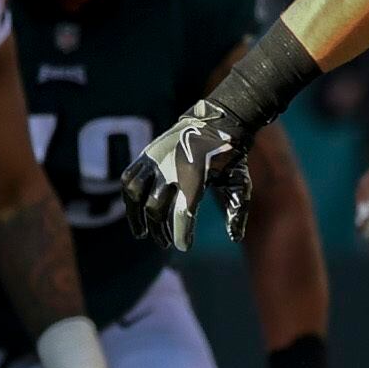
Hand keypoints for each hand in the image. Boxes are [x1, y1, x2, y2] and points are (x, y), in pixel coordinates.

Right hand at [122, 100, 251, 251]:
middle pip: (156, 209)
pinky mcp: (147, 154)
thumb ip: (238, 210)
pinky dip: (129, 197)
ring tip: (142, 233)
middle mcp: (171, 168)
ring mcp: (156, 159)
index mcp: (195, 176)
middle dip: (160, 230)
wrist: (216, 121)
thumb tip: (235, 238)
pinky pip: (129, 179)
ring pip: (135, 195)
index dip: (180, 234)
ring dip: (137, 217)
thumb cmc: (229, 156)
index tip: (183, 247)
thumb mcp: (240, 182)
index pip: (182, 214)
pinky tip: (135, 210)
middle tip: (165, 242)